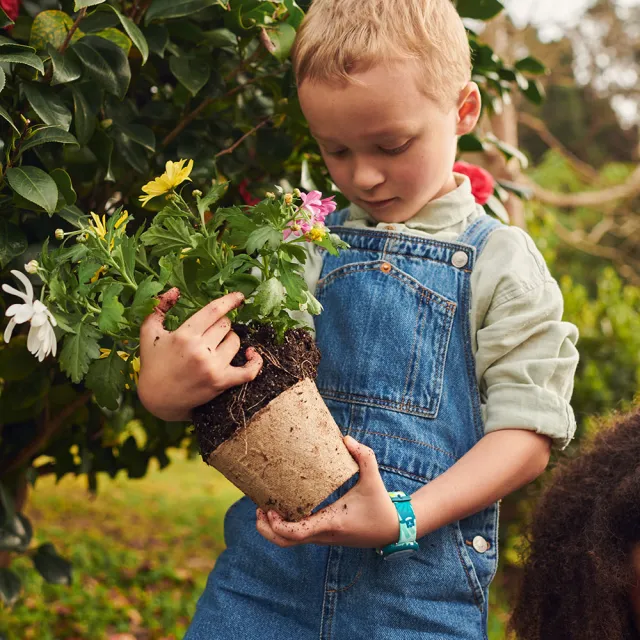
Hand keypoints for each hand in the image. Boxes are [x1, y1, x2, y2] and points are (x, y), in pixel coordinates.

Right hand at [137, 288, 262, 420]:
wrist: (157, 398)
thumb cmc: (153, 363)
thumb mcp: (149, 332)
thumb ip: (160, 307)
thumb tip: (175, 290)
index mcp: (184, 335)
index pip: (214, 311)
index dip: (229, 301)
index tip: (239, 297)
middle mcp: (200, 350)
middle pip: (225, 325)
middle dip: (221, 325)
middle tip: (211, 332)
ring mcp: (213, 367)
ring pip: (236, 342)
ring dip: (230, 340)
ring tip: (217, 345)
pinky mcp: (221, 382)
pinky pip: (248, 371)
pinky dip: (255, 362)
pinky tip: (252, 354)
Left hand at [256, 436, 399, 547]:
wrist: (392, 530)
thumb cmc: (381, 505)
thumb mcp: (373, 478)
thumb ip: (364, 456)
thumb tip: (346, 438)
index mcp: (331, 522)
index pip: (298, 532)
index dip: (278, 525)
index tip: (268, 509)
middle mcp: (323, 534)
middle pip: (285, 543)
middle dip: (266, 529)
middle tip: (258, 509)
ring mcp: (322, 537)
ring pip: (289, 542)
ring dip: (273, 529)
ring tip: (265, 507)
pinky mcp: (324, 536)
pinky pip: (298, 536)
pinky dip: (285, 527)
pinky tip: (282, 507)